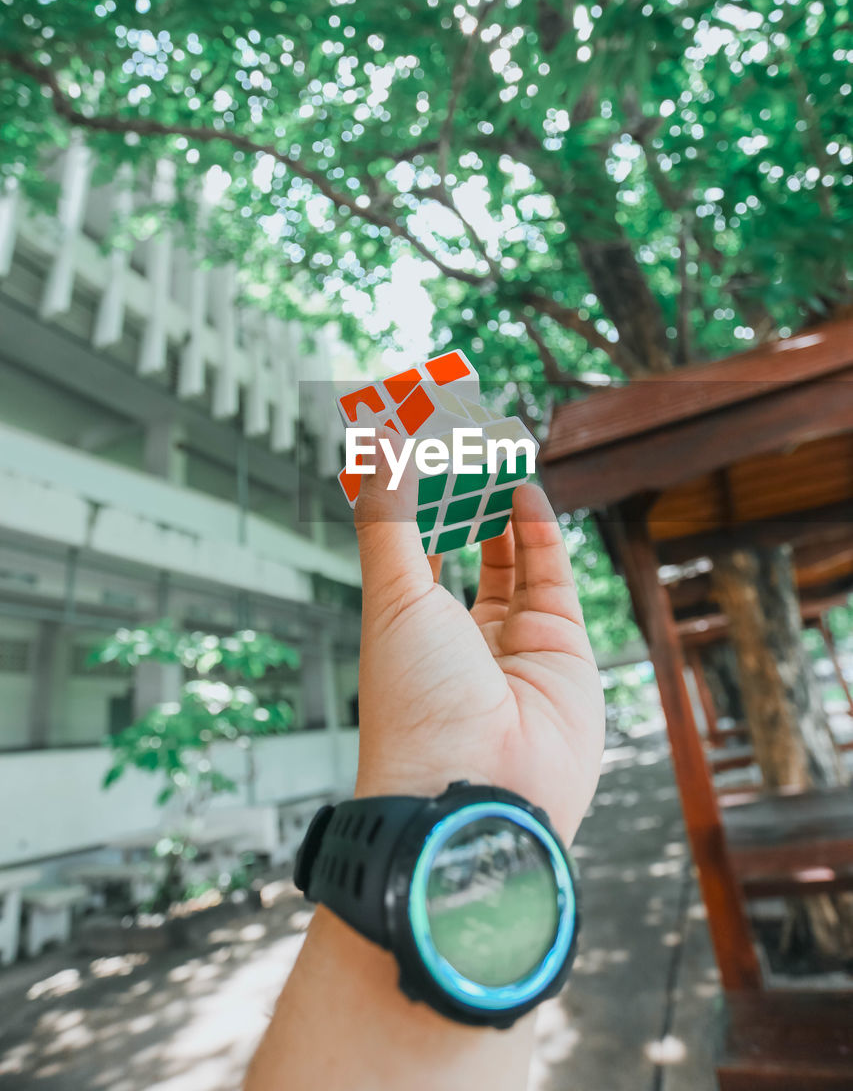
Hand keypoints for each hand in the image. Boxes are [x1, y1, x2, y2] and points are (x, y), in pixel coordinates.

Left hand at [353, 433, 604, 843]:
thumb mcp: (392, 598)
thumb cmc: (416, 701)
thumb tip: (376, 450)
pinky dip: (541, 531)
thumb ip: (389, 521)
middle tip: (465, 444)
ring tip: (494, 452)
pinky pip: (552, 578)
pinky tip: (524, 489)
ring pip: (513, 561)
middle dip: (467, 501)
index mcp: (407, 634)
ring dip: (505, 507)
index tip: (415, 453)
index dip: (416, 505)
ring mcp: (514, 646)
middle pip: (466, 553)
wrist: (477, 789)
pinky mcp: (563, 650)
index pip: (413, 556)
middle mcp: (460, 640)